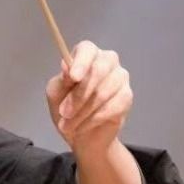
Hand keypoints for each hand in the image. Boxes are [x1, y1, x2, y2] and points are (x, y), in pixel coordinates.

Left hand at [45, 40, 132, 154]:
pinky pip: (112, 106)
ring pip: (103, 92)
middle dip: (78, 95)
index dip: (81, 62)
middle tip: (64, 113)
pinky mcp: (127, 96)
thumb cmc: (66, 108)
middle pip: (98, 70)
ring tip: (68, 125)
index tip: (73, 78)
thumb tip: (67, 67)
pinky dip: (94, 119)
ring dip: (82, 112)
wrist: (80, 134)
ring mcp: (120, 77)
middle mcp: (106, 61)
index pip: (87, 49)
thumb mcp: (56, 93)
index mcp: (86, 55)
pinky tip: (82, 126)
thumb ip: (61, 80)